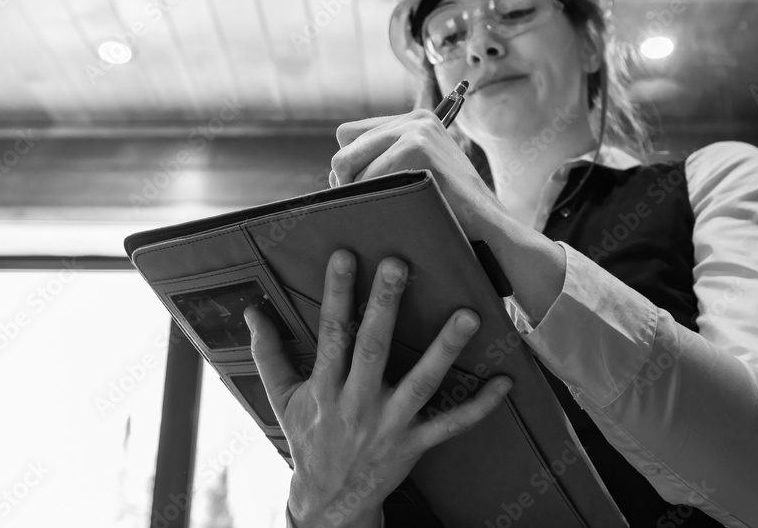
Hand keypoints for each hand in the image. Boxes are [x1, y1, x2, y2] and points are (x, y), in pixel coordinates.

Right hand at [245, 249, 512, 527]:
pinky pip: (451, 425)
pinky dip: (479, 406)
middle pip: (372, 349)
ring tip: (468, 315)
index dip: (337, 294)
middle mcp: (357, 403)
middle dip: (385, 306)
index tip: (345, 256)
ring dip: (445, 349)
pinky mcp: (415, 444)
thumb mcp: (280, 398)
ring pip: (420, 384)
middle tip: (399, 265)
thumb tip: (252, 310)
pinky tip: (505, 381)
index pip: (330, 333)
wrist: (328, 501)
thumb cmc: (308, 439)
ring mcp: (389, 424)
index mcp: (325, 387)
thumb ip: (268, 352)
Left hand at [329, 109, 505, 238]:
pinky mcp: (417, 149)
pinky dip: (374, 202)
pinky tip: (396, 213)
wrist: (490, 228)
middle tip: (364, 206)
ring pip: (351, 164)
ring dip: (360, 194)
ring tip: (387, 211)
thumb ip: (389, 160)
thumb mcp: (422, 172)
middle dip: (346, 181)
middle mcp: (414, 120)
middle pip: (344, 149)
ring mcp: (416, 132)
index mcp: (414, 121)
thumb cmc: (452, 210)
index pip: (349, 135)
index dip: (348, 165)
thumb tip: (336, 172)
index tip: (358, 189)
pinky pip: (368, 179)